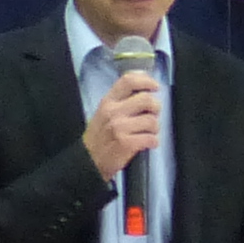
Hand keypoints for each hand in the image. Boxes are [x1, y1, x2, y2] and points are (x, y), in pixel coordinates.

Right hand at [84, 68, 162, 182]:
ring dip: (155, 128)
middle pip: (146, 99)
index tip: (155, 86)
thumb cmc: (99, 138)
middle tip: (152, 115)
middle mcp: (113, 111)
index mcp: (108, 101)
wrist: (88, 162)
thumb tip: (145, 91)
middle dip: (156, 108)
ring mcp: (119, 128)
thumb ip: (121, 101)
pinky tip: (148, 143)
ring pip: (152, 120)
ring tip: (148, 133)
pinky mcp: (126, 143)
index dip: (146, 81)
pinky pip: (151, 138)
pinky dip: (153, 142)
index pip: (128, 80)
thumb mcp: (103, 113)